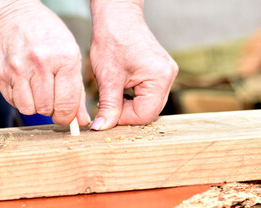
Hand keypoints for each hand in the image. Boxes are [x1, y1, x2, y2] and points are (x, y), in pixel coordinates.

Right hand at [0, 0, 89, 125]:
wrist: (13, 15)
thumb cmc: (47, 35)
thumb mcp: (71, 56)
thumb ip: (78, 91)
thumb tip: (82, 120)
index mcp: (64, 59)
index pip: (66, 104)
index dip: (67, 116)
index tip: (65, 115)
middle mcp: (40, 64)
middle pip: (46, 109)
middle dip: (51, 110)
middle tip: (52, 98)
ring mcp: (18, 69)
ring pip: (28, 109)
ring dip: (35, 106)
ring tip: (38, 91)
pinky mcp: (0, 73)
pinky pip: (13, 101)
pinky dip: (21, 99)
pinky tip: (25, 84)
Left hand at [90, 0, 177, 129]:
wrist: (117, 16)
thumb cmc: (112, 39)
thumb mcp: (107, 78)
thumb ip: (108, 107)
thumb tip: (102, 128)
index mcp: (159, 78)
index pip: (144, 116)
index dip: (122, 119)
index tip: (105, 114)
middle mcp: (168, 77)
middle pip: (148, 112)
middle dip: (125, 113)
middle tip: (107, 105)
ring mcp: (165, 74)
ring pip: (147, 104)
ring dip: (128, 105)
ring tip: (112, 93)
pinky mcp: (159, 72)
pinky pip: (148, 94)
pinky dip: (132, 97)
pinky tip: (120, 89)